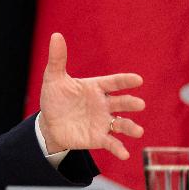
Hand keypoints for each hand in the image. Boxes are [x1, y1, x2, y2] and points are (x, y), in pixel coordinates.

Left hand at [38, 33, 144, 159]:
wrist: (49, 123)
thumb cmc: (55, 99)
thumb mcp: (53, 78)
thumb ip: (57, 59)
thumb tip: (55, 35)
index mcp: (95, 88)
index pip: (113, 82)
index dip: (125, 81)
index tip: (137, 80)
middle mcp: (103, 104)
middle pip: (121, 102)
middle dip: (131, 103)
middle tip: (139, 104)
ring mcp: (103, 121)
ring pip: (122, 124)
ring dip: (131, 127)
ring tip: (138, 131)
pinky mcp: (98, 138)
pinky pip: (111, 143)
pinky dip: (119, 148)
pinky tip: (124, 154)